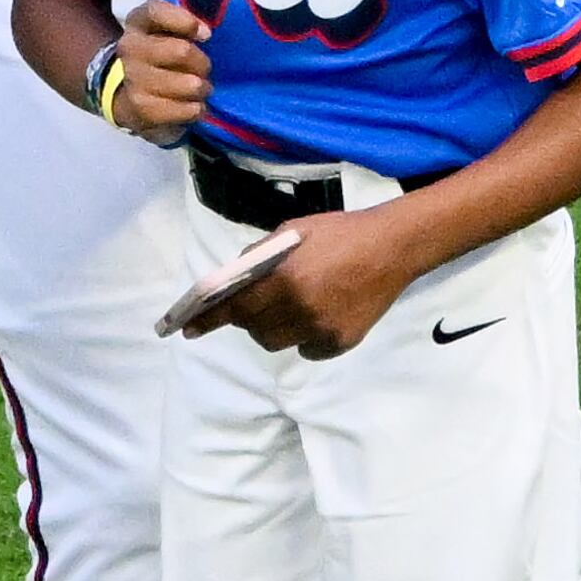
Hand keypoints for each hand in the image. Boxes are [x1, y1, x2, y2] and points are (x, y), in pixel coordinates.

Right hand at [110, 0, 210, 143]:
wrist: (130, 92)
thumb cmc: (162, 54)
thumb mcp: (168, 30)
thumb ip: (186, 23)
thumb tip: (205, 32)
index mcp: (138, 22)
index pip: (156, 12)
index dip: (184, 21)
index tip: (206, 34)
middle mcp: (130, 48)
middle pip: (181, 51)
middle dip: (202, 63)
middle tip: (203, 69)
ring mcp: (133, 79)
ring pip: (190, 84)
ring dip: (203, 88)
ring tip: (200, 88)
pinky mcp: (142, 108)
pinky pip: (187, 109)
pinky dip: (197, 109)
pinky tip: (193, 105)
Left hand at [183, 205, 423, 358]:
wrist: (394, 247)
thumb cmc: (340, 232)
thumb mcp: (293, 231)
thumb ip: (260, 256)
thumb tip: (233, 278)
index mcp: (286, 279)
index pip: (235, 308)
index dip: (208, 320)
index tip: (187, 330)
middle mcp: (301, 308)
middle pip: (254, 329)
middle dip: (247, 317)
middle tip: (257, 302)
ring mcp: (321, 329)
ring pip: (276, 342)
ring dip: (271, 328)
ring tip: (286, 307)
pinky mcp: (340, 343)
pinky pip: (306, 349)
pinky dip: (303, 336)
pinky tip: (315, 314)